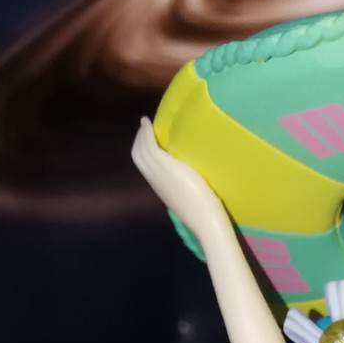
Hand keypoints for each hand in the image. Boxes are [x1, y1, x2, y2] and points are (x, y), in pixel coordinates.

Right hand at [131, 117, 227, 238]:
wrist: (205, 220)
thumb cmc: (205, 213)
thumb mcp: (190, 197)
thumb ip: (186, 188)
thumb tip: (193, 180)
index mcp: (160, 188)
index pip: (145, 167)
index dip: (143, 152)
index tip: (148, 141)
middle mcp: (154, 180)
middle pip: (138, 156)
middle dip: (139, 140)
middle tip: (145, 128)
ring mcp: (157, 173)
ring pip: (141, 148)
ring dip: (142, 133)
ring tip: (146, 123)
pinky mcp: (164, 165)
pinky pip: (149, 143)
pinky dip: (146, 131)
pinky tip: (149, 122)